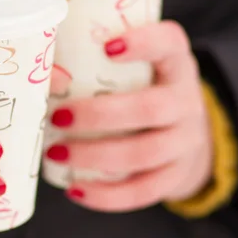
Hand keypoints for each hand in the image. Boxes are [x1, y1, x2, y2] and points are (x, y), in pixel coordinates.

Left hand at [47, 21, 212, 211]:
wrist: (188, 135)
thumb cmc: (145, 89)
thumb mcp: (139, 65)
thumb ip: (102, 60)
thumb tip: (49, 75)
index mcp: (175, 63)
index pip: (170, 43)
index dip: (143, 43)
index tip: (106, 47)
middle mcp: (187, 100)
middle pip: (149, 109)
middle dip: (98, 115)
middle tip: (56, 117)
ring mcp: (186, 142)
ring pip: (144, 154)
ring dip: (94, 156)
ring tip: (55, 153)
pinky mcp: (177, 176)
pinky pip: (143, 190)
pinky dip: (107, 195)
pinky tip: (75, 190)